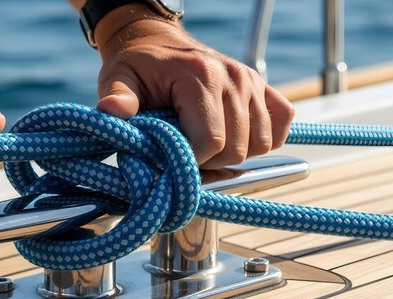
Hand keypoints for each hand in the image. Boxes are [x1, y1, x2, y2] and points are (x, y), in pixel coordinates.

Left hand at [93, 4, 293, 168]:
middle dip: (210, 162)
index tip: (171, 157)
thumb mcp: (117, 78)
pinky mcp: (263, 88)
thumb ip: (117, 97)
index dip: (190, 161)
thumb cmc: (137, 66)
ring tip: (205, 144)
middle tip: (186, 152)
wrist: (156, 42)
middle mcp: (233, 77)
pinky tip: (232, 137)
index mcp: (200, 76)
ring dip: (233, 155)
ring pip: (260, 145)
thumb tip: (112, 111)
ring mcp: (252, 82)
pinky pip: (280, 127)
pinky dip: (260, 141)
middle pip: (237, 150)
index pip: (211, 142)